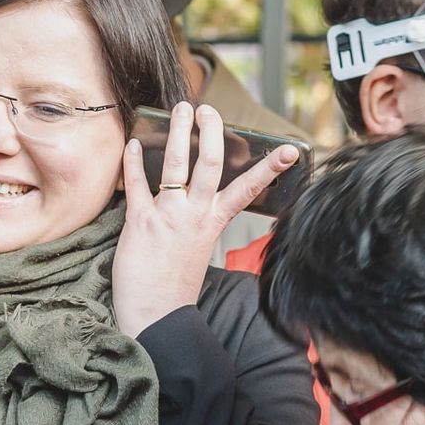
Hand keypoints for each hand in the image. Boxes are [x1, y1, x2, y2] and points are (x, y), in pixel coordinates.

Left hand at [113, 102, 300, 337]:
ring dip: (179, 133)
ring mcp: (168, 216)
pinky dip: (135, 161)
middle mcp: (195, 215)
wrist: (156, 316)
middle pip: (210, 164)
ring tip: (179, 109)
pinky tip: (135, 144)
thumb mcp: (197, 248)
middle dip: (212, 132)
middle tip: (207, 108)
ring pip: (178, 165)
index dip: (270, 168)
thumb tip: (191, 197)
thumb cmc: (174, 287)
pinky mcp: (140, 222)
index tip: (289, 149)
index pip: (247, 190)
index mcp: (213, 223)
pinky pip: (137, 184)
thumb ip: (196, 219)